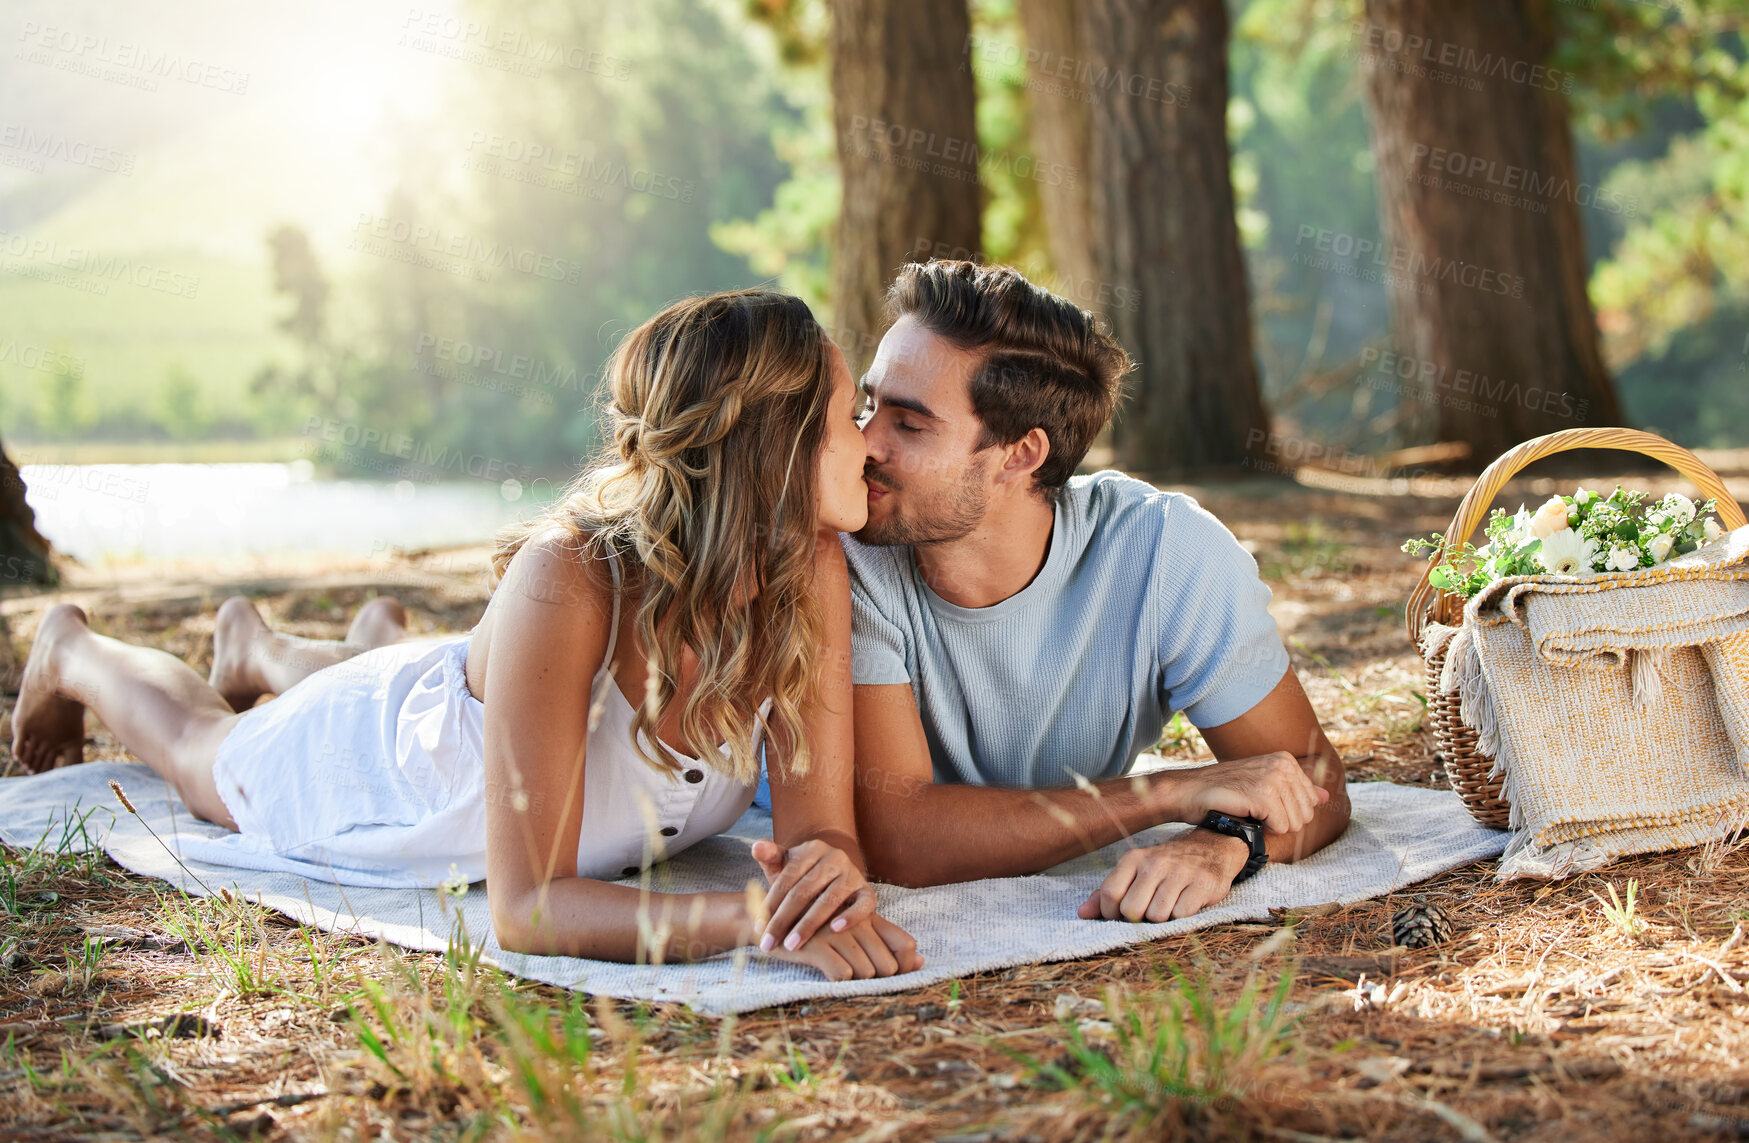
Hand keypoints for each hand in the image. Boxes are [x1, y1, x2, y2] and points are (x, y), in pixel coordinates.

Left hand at [751, 837, 877, 951]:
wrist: (835, 874)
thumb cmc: (802, 874)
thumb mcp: (785, 864)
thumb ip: (770, 856)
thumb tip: (757, 847)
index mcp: (812, 849)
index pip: (788, 877)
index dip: (771, 903)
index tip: (757, 927)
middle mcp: (835, 858)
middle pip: (805, 890)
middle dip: (784, 919)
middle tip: (769, 943)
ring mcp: (853, 874)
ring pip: (830, 900)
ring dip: (809, 924)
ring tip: (791, 945)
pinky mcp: (867, 892)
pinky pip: (863, 905)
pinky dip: (851, 916)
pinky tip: (835, 930)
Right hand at [762, 912, 923, 980]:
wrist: (769, 918)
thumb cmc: (817, 928)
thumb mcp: (853, 929)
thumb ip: (885, 942)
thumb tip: (921, 961)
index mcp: (869, 917)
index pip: (905, 944)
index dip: (906, 966)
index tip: (893, 977)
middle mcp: (857, 924)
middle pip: (888, 966)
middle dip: (878, 980)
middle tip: (858, 978)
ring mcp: (837, 933)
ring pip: (867, 972)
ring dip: (855, 981)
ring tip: (838, 972)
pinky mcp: (818, 944)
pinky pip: (842, 975)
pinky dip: (836, 980)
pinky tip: (823, 971)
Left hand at [1077, 831, 1251, 921]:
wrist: (1212, 848)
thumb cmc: (1166, 867)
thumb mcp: (1136, 872)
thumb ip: (1108, 892)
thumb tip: (1082, 914)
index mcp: (1134, 858)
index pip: (1109, 893)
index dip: (1110, 912)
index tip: (1120, 915)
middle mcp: (1156, 863)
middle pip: (1132, 910)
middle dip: (1138, 919)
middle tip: (1149, 910)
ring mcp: (1180, 872)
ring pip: (1157, 916)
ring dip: (1162, 919)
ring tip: (1169, 905)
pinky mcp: (1203, 884)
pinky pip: (1182, 915)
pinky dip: (1182, 917)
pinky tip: (1186, 903)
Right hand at [1176, 750, 1327, 834]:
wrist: (1189, 791)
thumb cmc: (1224, 792)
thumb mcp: (1263, 785)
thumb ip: (1296, 791)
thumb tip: (1325, 797)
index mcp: (1285, 760)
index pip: (1310, 802)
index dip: (1287, 812)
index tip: (1261, 804)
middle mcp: (1282, 764)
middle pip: (1306, 814)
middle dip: (1283, 821)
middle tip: (1256, 812)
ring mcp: (1273, 777)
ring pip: (1296, 823)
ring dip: (1272, 826)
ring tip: (1250, 812)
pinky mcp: (1262, 793)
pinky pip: (1281, 826)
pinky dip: (1264, 829)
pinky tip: (1246, 815)